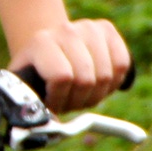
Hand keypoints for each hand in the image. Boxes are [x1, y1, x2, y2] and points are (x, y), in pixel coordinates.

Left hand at [9, 19, 130, 111]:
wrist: (48, 48)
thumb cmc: (38, 75)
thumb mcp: (29, 88)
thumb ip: (36, 104)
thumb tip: (50, 123)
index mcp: (41, 43)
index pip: (62, 77)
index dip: (60, 99)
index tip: (53, 103)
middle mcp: (66, 31)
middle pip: (86, 80)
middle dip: (79, 100)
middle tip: (69, 99)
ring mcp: (89, 28)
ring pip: (106, 76)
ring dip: (96, 94)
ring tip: (82, 91)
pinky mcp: (108, 30)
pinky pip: (122, 65)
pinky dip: (114, 82)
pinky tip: (99, 82)